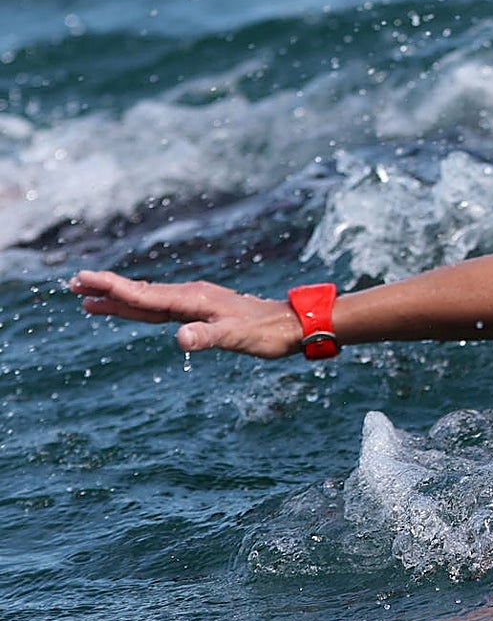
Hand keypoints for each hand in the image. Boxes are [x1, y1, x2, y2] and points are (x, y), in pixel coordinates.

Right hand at [69, 270, 301, 357]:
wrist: (291, 325)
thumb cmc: (265, 333)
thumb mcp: (236, 338)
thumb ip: (207, 338)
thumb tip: (179, 340)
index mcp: (192, 299)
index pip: (144, 295)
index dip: (112, 289)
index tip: (83, 281)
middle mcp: (190, 295)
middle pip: (140, 293)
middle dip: (106, 289)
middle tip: (72, 284)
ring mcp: (196, 301)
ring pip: (149, 300)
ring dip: (120, 299)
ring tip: (90, 299)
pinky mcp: (202, 309)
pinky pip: (163, 308)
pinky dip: (142, 307)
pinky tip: (136, 309)